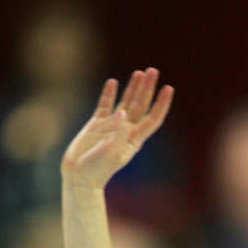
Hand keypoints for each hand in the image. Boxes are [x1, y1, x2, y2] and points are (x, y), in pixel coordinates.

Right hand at [61, 68, 173, 188]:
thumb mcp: (111, 153)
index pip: (153, 118)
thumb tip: (122, 113)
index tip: (169, 88)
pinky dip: (109, 93)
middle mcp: (126, 130)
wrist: (78, 177)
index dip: (161, 103)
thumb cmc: (97, 169)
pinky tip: (113, 82)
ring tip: (140, 72)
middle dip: (148, 88)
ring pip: (125, 102)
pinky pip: (105, 105)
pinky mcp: (96, 125)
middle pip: (141, 105)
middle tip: (153, 70)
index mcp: (134, 138)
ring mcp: (111, 126)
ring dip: (133, 87)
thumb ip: (118, 133)